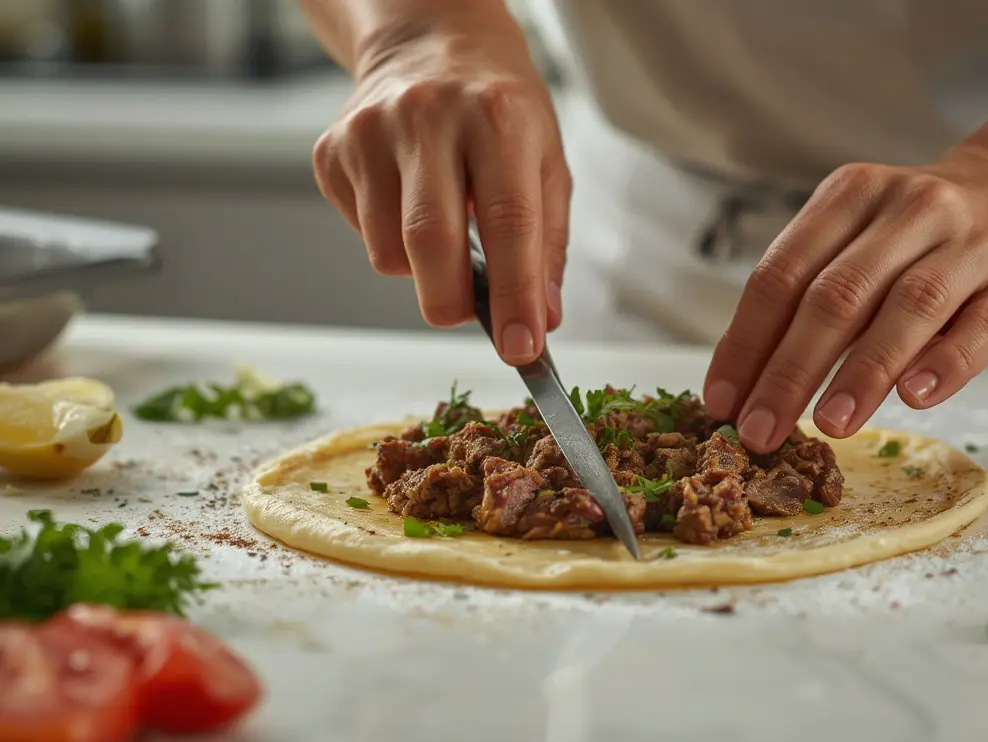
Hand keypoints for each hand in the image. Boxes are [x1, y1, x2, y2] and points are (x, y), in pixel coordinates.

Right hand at [312, 7, 568, 363]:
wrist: (432, 39)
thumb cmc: (499, 108)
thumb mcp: (547, 161)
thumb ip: (547, 244)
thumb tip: (540, 319)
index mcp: (498, 117)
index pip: (509, 224)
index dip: (516, 296)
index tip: (521, 347)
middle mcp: (430, 116)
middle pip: (430, 241)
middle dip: (451, 301)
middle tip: (467, 314)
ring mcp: (371, 130)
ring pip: (387, 250)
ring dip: (420, 268)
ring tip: (442, 226)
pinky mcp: (332, 148)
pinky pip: (360, 232)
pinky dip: (388, 238)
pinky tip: (406, 199)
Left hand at [703, 147, 987, 451]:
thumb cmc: (916, 239)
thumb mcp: (854, 241)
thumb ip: (804, 298)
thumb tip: (744, 384)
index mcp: (850, 195)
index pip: (782, 274)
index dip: (746, 342)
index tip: (721, 402)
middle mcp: (911, 209)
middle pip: (837, 295)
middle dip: (790, 370)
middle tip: (760, 430)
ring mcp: (971, 243)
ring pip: (909, 308)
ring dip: (863, 372)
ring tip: (829, 425)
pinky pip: (979, 327)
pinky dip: (944, 364)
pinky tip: (913, 399)